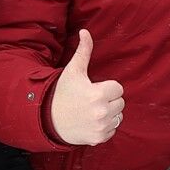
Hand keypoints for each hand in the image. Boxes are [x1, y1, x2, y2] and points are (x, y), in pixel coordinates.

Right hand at [50, 29, 125, 145]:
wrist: (49, 119)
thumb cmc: (63, 93)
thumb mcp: (73, 71)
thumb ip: (83, 51)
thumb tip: (85, 31)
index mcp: (97, 94)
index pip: (118, 88)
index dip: (107, 87)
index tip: (94, 89)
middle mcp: (101, 112)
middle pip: (120, 102)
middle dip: (109, 100)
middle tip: (92, 100)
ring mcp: (101, 127)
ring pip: (118, 116)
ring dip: (109, 113)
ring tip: (92, 111)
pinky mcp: (99, 138)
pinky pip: (113, 129)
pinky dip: (105, 126)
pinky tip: (91, 122)